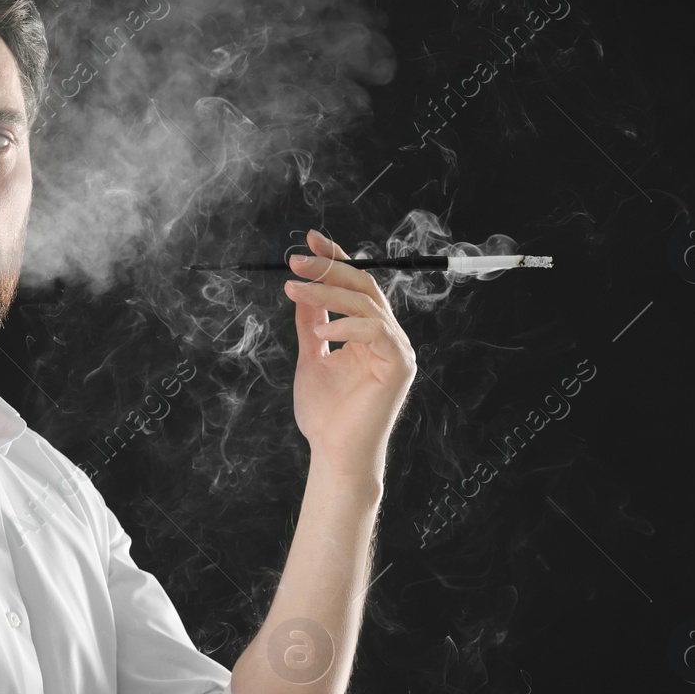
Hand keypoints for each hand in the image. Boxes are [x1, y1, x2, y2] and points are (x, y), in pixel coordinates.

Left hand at [282, 229, 416, 482]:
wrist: (334, 453)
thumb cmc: (325, 414)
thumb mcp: (311, 357)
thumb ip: (311, 323)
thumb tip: (302, 289)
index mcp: (369, 333)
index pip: (356, 285)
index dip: (336, 260)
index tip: (308, 240)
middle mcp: (388, 336)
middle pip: (365, 286)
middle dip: (330, 269)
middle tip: (296, 261)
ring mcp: (397, 350)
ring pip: (366, 304)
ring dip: (328, 293)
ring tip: (295, 290)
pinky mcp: (399, 366)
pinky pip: (375, 331)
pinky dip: (347, 326)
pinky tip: (322, 332)